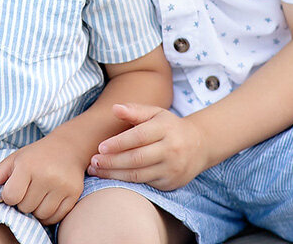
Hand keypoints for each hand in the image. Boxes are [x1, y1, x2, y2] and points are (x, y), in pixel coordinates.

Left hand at [0, 137, 87, 224]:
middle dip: (24, 202)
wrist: (68, 147)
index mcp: (28, 166)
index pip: (11, 197)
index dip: (11, 196)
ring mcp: (62, 186)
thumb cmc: (36, 155)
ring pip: (41, 215)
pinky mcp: (74, 194)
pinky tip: (49, 199)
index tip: (16, 187)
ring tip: (39, 194)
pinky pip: (56, 217)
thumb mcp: (13, 161)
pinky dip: (50, 214)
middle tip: (30, 189)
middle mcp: (46, 176)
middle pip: (26, 208)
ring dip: (37, 210)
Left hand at [86, 103, 207, 190]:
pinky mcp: (171, 183)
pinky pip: (145, 183)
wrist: (199, 145)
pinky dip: (126, 182)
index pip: (139, 136)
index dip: (118, 143)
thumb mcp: (155, 113)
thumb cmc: (169, 126)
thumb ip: (135, 110)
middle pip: (137, 158)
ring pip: (139, 175)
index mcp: (166, 128)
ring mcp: (172, 168)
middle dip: (112, 162)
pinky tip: (111, 178)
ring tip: (96, 171)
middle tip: (93, 162)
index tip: (100, 147)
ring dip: (114, 175)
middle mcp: (171, 149)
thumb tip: (115, 108)